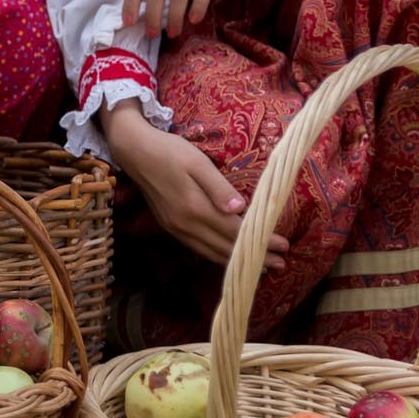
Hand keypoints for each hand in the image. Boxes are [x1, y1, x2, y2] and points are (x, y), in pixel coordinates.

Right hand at [105, 107, 287, 270]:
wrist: (134, 152)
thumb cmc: (169, 151)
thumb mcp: (197, 162)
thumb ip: (218, 187)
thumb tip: (239, 208)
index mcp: (195, 208)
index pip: (235, 231)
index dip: (260, 240)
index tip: (284, 246)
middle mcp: (185, 224)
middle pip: (225, 247)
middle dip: (254, 257)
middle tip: (280, 264)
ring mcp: (175, 228)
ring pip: (211, 252)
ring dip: (236, 261)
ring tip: (260, 266)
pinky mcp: (170, 227)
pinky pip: (198, 248)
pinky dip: (217, 255)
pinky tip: (228, 256)